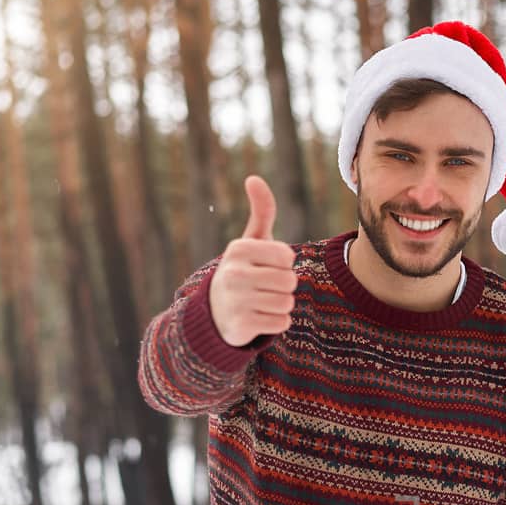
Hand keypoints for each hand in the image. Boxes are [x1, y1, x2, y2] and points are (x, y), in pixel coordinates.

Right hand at [210, 175, 297, 346]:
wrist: (215, 313)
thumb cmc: (243, 271)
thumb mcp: (250, 242)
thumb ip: (261, 212)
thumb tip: (253, 178)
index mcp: (238, 249)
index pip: (287, 257)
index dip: (283, 264)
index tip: (265, 267)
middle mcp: (233, 273)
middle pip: (290, 281)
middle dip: (283, 286)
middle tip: (264, 287)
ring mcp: (235, 300)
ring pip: (287, 303)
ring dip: (281, 305)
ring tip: (261, 302)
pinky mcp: (240, 325)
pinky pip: (282, 323)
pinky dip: (276, 323)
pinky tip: (259, 318)